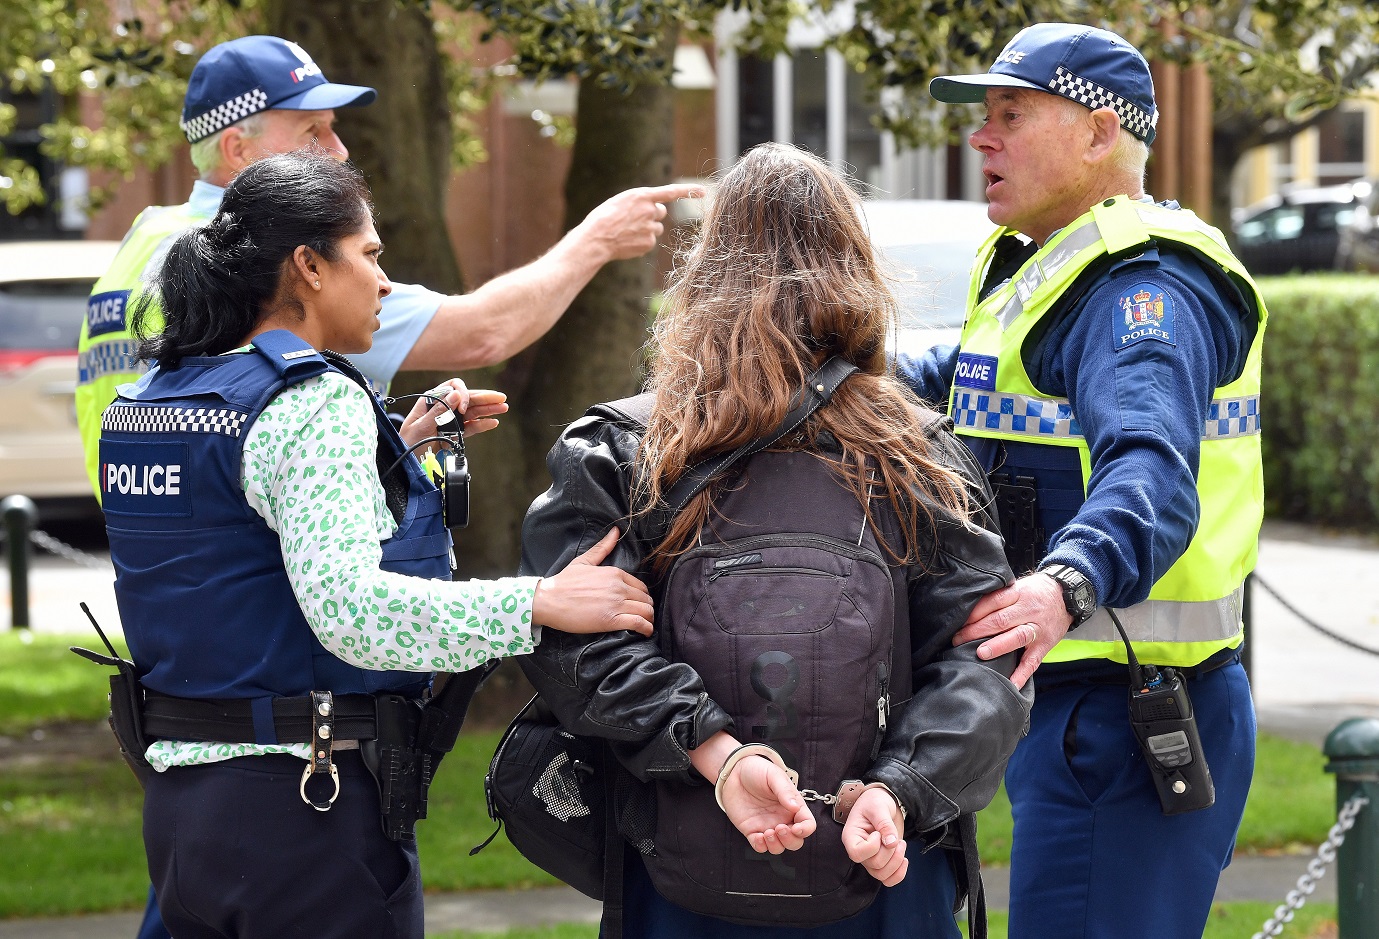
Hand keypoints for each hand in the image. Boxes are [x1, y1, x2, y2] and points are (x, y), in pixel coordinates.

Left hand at [398, 379, 508, 449]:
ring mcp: (450, 420)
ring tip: (504, 408)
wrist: (406, 462)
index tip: (464, 408)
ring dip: (488, 410)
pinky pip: (471, 427)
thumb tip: (456, 395)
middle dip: (484, 398)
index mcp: (431, 400)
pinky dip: (482, 424)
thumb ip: (439, 411)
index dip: (462, 394)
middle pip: (467, 398)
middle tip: (501, 399)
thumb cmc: (407, 442)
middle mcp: (443, 407)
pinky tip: (493, 422)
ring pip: (472, 412)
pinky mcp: (455, 433)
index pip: (452, 387)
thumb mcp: (420, 426)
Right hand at [532, 528, 653, 635]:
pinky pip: (638, 623)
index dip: (642, 596)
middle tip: (643, 615)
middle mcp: (618, 587)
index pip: (640, 585)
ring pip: (646, 610)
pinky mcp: (611, 620)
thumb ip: (603, 548)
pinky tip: (646, 632)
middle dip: (647, 607)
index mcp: (614, 573)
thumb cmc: (564, 582)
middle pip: (645, 598)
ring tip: (646, 624)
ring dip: (649, 618)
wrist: (549, 600)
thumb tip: (616, 531)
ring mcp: (616, 603)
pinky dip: (646, 628)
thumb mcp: (584, 561)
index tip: (639, 603)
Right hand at [576, 183, 704, 261]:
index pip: (671, 192)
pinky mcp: (649, 243)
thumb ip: (641, 202)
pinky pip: (650, 241)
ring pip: (656, 228)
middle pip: (661, 212)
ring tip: (628, 231)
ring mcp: (650, 228)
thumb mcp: (622, 201)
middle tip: (634, 219)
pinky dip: (642, 242)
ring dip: (647, 229)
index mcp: (642, 195)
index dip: (689, 192)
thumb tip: (657, 210)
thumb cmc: (604, 217)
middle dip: (652, 215)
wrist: (596, 238)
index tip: (704, 191)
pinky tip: (628, 241)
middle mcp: (649, 210)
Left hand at [719, 754, 816, 854]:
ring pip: (779, 847)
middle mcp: (783, 819)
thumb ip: (785, 791)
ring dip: (776, 845)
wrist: (734, 772)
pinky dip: (761, 846)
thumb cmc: (758, 770)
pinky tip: (758, 837)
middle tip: (780, 828)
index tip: (796, 828)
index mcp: (793, 806)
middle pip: (795, 841)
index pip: (807, 824)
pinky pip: (759, 847)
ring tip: (768, 833)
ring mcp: (767, 826)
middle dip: (790, 840)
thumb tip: (795, 807)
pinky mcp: (752, 830)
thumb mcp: (774, 776)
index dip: (806, 829)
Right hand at [842, 788, 907, 885]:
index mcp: (851, 836)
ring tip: (901, 843)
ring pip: (882, 875)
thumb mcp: (878, 807)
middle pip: (874, 865)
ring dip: (897, 861)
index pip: (857, 853)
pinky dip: (899, 874)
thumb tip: (892, 842)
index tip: (878, 832)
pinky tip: (905, 859)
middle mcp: (859, 851)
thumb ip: (884, 823)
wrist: (884, 804)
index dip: (873, 846)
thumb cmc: (875, 802)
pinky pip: (888, 880)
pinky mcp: (882, 862)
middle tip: (894, 836)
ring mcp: (870, 859)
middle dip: (890, 851)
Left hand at [951, 573, 1071, 687]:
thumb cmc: (1035, 592)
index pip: (993, 602)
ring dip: (997, 646)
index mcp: (1018, 594)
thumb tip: (969, 609)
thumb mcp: (1018, 586)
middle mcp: (1028, 611)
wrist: (1067, 595)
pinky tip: (1011, 684)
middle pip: (1001, 620)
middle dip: (977, 630)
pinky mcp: (1045, 645)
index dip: (974, 612)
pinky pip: (1033, 661)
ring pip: (1017, 637)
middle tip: (957, 639)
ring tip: (980, 654)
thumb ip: (998, 596)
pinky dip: (1022, 674)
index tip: (957, 621)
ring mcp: (1038, 629)